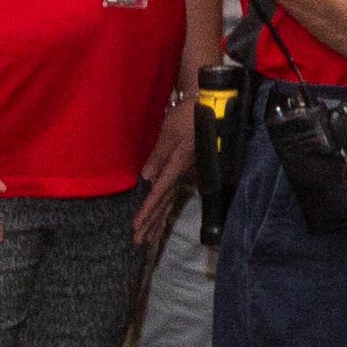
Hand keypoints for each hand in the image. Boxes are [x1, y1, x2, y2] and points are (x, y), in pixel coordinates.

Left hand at [131, 87, 198, 247]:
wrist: (210, 105)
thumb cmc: (189, 115)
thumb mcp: (170, 132)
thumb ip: (159, 155)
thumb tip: (147, 177)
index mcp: (178, 165)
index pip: (160, 192)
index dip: (148, 210)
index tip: (136, 226)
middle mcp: (183, 172)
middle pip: (165, 203)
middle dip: (151, 222)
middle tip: (138, 241)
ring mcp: (187, 171)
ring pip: (170, 200)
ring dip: (157, 219)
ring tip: (147, 235)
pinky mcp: (188, 167)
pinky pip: (174, 192)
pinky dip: (165, 206)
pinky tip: (161, 215)